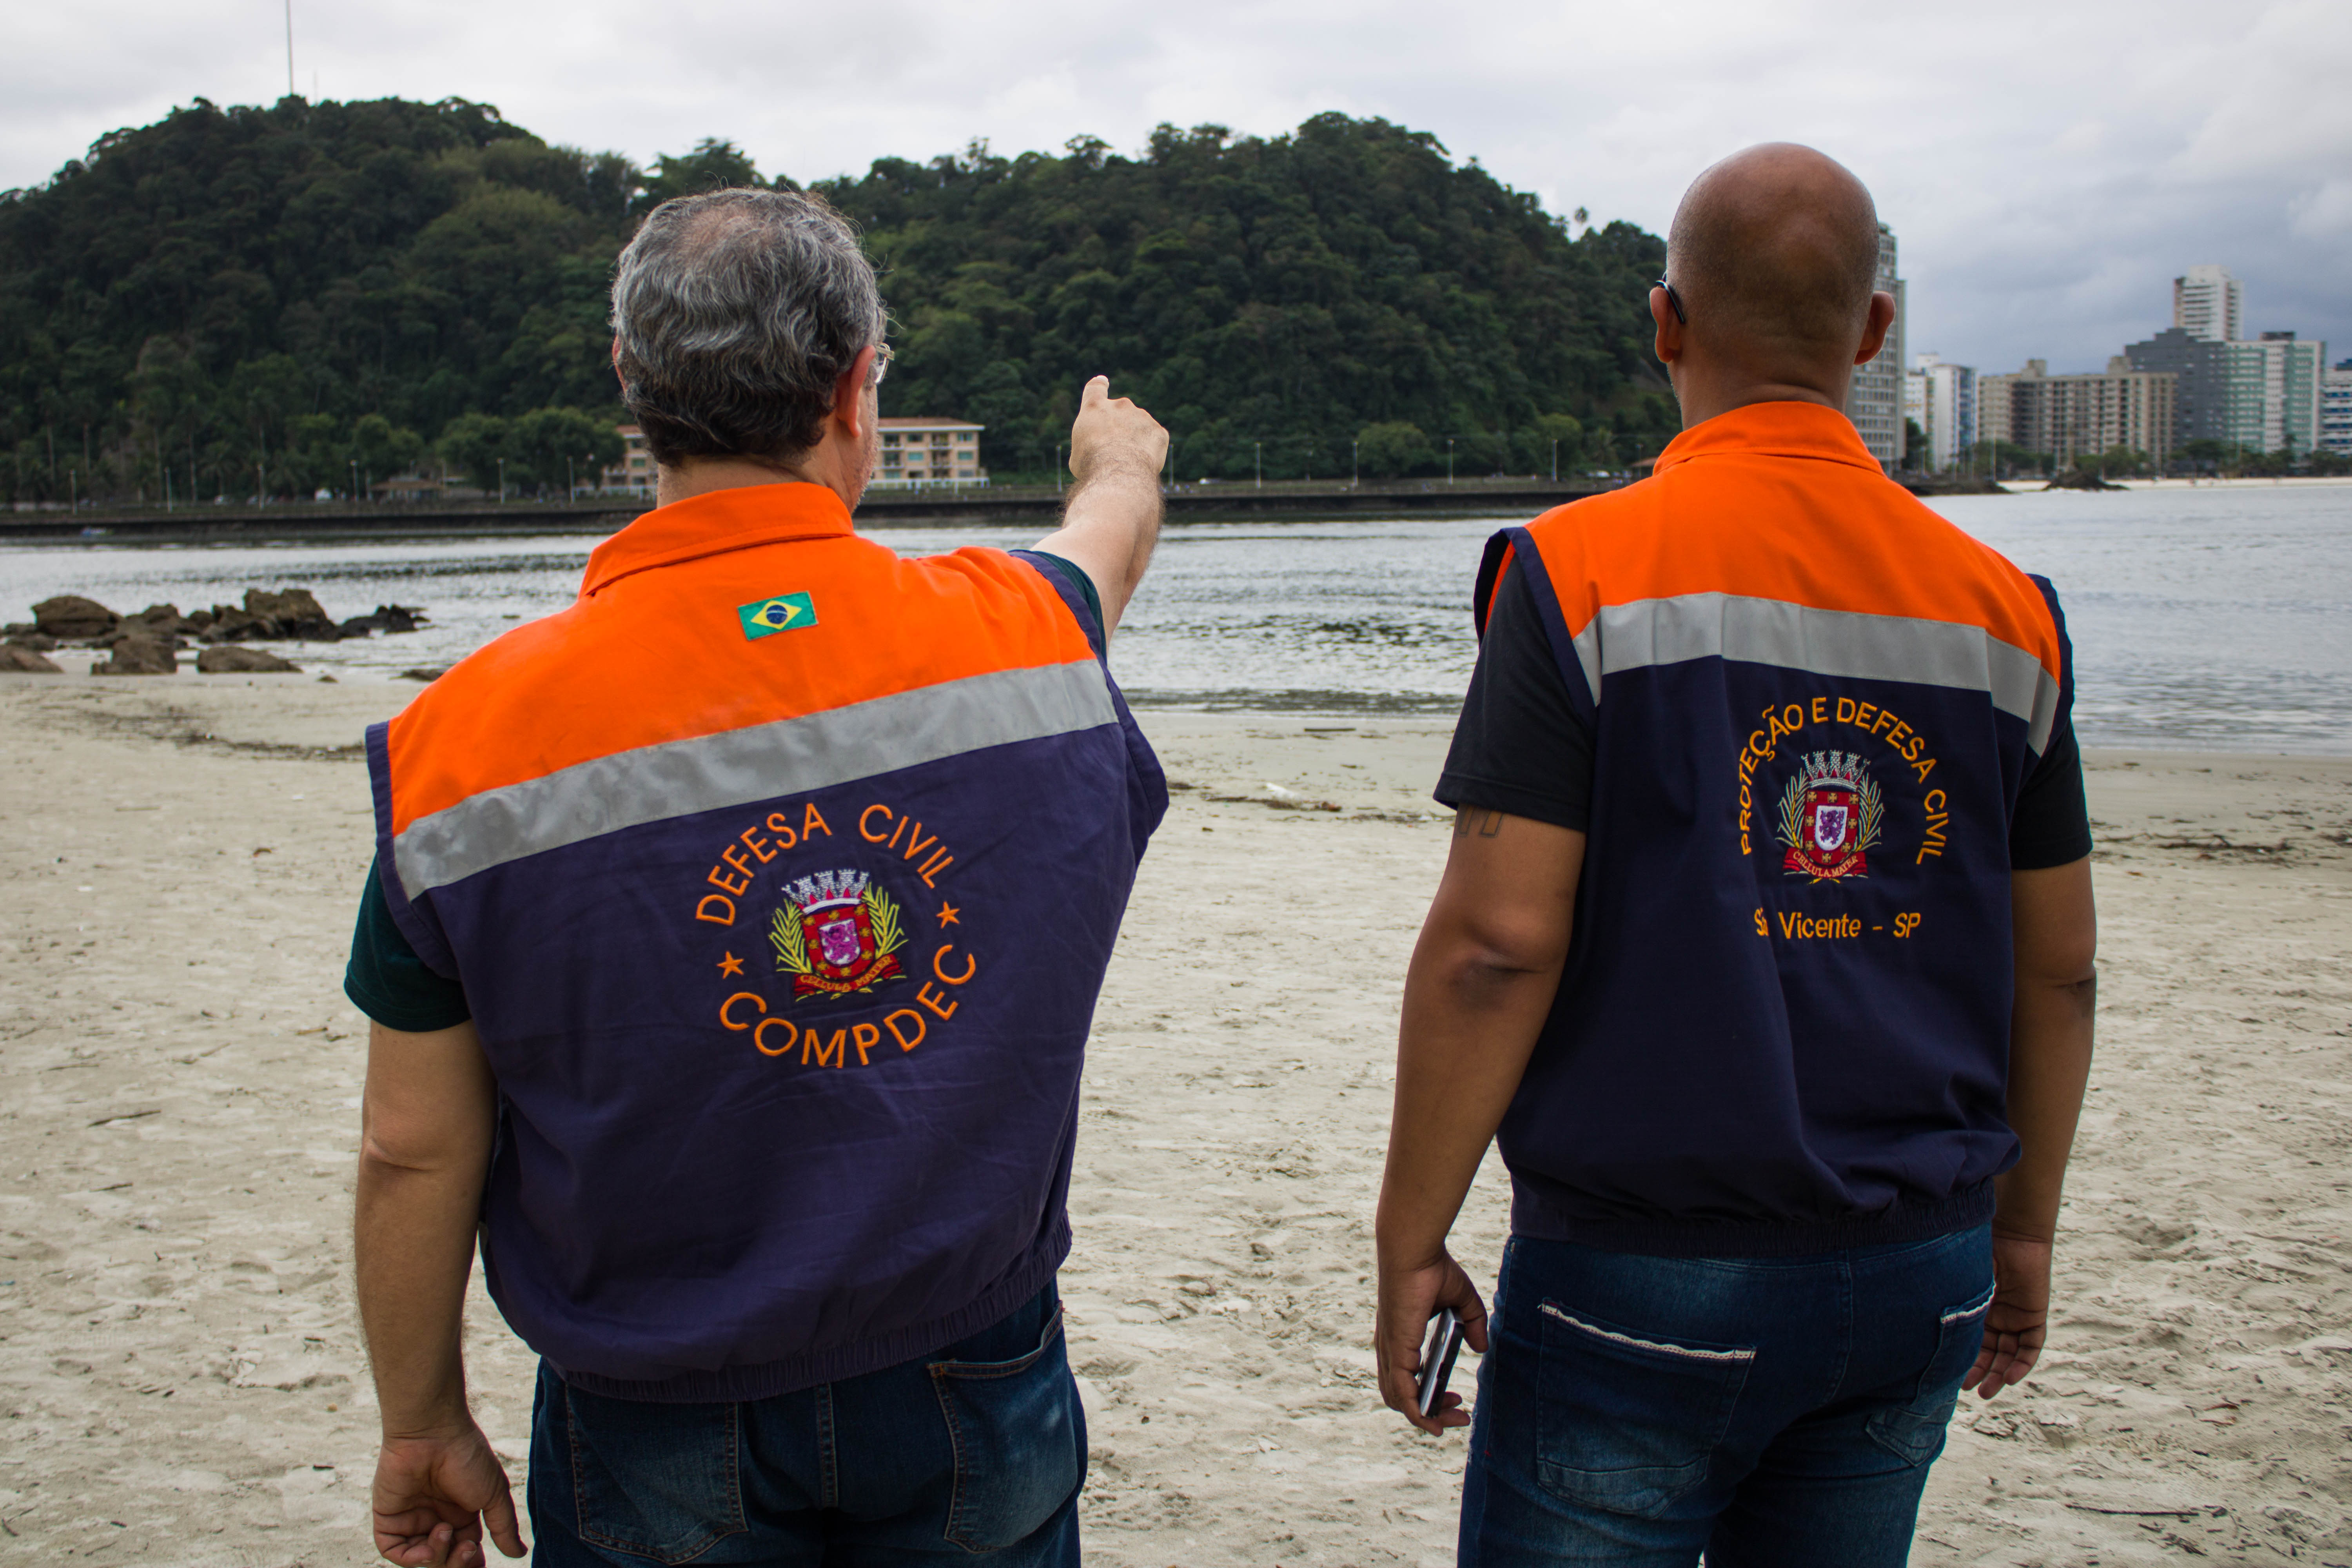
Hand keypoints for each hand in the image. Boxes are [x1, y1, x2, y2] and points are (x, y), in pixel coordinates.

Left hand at [372, 1424, 525, 1565]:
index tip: (478, 1558)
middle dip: (457, 1563)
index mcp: (461, 1514)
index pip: (465, 1552)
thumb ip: (504, 1526)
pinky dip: (412, 1559)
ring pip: (421, 1561)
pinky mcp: (388, 1519)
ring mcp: (411, 1520)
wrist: (433, 1433)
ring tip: (444, 1532)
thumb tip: (519, 1554)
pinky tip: (427, 1548)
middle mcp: (435, 1520)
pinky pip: (394, 1552)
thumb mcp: (493, 1494)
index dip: (472, 1562)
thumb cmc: (467, 1457)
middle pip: (444, 1561)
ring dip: (437, 1558)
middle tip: (466, 1547)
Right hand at [1067, 376, 1167, 485]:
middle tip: (1115, 452)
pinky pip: (1154, 440)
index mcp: (1094, 407)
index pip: (1096, 389)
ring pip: (1139, 428)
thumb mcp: (1079, 453)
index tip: (1103, 381)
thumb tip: (1097, 449)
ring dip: (1135, 441)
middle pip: (1121, 414)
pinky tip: (1142, 462)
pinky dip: (1150, 451)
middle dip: (1120, 429)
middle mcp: (1120, 406)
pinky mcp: (1158, 431)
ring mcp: (1141, 416)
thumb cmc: (1091, 464)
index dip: (1099, 385)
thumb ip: (1090, 442)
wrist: (1117, 471)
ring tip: (1128, 461)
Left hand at [1374, 1248, 1488, 1434]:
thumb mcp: (1462, 1301)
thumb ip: (1473, 1324)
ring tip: (1451, 1420)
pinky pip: (1402, 1392)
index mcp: (1401, 1338)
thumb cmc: (1433, 1270)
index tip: (1458, 1399)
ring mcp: (1391, 1351)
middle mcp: (1391, 1349)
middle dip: (1432, 1412)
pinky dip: (1416, 1412)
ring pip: (1401, 1400)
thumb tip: (1481, 1348)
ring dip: (1427, 1416)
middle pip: (1403, 1396)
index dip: (1431, 1395)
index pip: (1407, 1379)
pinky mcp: (1396, 1351)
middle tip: (1459, 1415)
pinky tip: (1433, 1421)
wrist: (1414, 1252)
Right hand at [1963, 1232, 2051, 1400]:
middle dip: (1979, 1373)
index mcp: (1976, 1306)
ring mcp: (2016, 1317)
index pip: (1970, 1341)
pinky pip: (2031, 1346)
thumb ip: (1950, 1303)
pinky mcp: (2035, 1316)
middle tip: (1968, 1389)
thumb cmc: (1977, 1251)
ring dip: (1999, 1374)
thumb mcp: (1959, 1283)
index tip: (1950, 1377)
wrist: (2011, 1232)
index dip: (1962, 1360)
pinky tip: (2010, 1377)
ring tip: (1987, 1391)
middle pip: (1989, 1352)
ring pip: (2009, 1354)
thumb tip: (1917, 1326)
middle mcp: (1996, 1315)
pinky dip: (2022, 1363)